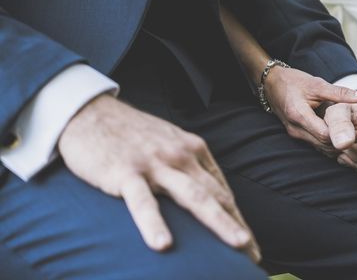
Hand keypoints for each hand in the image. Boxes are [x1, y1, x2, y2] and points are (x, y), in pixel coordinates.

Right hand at [58, 94, 260, 261]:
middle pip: (215, 196)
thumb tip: (207, 196)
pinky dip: (153, 223)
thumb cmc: (131, 134)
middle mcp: (181, 155)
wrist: (90, 113)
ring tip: (237, 246)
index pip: (221, 190)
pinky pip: (142, 201)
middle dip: (237, 226)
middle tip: (254, 254)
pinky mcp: (126, 172)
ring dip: (219, 222)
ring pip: (193, 196)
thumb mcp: (168, 144)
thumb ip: (188, 167)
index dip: (237, 218)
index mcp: (193, 149)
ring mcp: (155, 163)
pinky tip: (163, 245)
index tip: (249, 244)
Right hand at [264, 67, 356, 155]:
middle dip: (345, 142)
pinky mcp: (296, 134)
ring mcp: (295, 133)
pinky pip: (315, 144)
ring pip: (320, 147)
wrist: (271, 83)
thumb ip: (341, 93)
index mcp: (299, 116)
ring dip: (338, 144)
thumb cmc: (292, 81)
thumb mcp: (318, 84)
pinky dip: (330, 142)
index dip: (345, 135)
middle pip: (324, 145)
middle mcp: (296, 129)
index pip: (326, 135)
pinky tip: (342, 135)